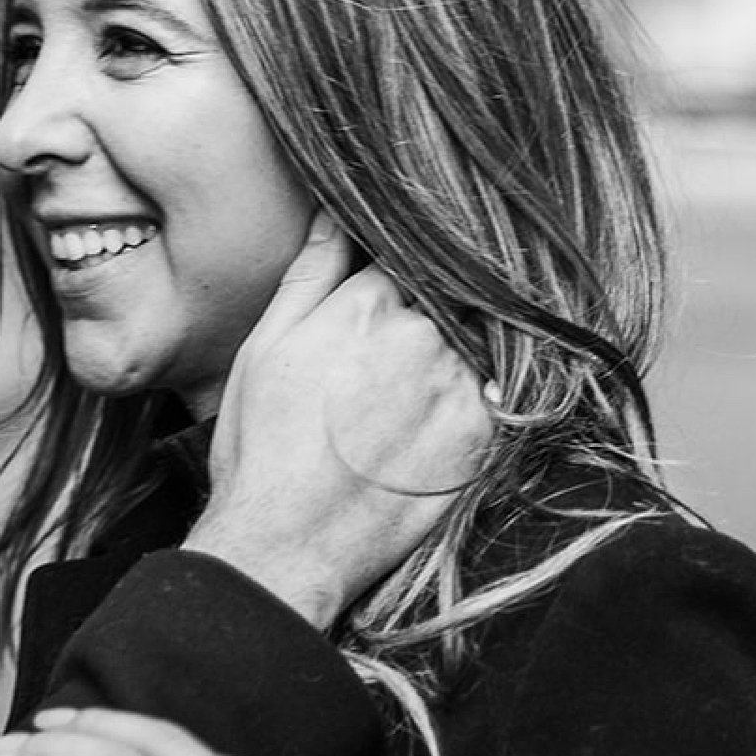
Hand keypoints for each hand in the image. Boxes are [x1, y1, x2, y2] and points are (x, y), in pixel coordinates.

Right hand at [187, 214, 492, 630]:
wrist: (286, 544)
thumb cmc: (262, 446)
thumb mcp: (266, 346)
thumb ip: (311, 273)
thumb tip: (335, 211)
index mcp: (368, 302)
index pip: (409, 256)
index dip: (402, 273)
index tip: (395, 295)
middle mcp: (424, 334)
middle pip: (448, 297)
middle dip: (431, 312)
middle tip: (395, 358)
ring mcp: (460, 385)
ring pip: (475, 342)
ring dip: (455, 354)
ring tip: (405, 397)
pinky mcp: (482, 437)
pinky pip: (493, 396)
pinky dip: (471, 400)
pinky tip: (424, 428)